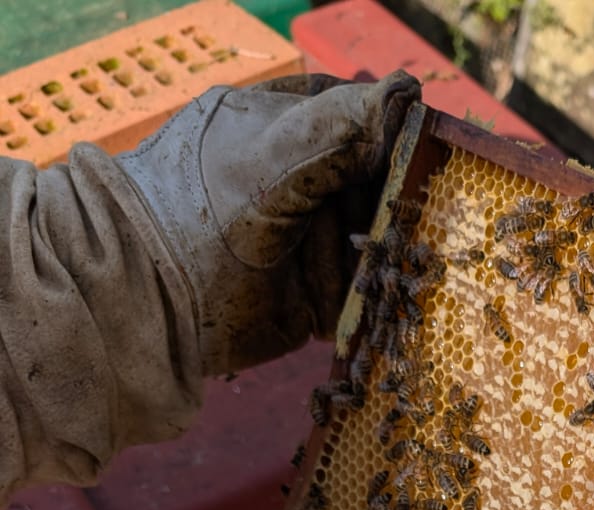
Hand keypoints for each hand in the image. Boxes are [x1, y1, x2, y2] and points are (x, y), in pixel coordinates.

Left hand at [118, 71, 420, 375]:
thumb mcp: (270, 159)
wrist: (146, 300)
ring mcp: (304, 241)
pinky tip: (388, 300)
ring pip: (375, 245)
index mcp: (281, 128)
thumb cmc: (194, 212)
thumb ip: (337, 127)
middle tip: (411, 224)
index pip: (358, 118)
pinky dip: (377, 305)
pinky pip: (360, 301)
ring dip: (393, 260)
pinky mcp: (308, 300)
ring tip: (396, 267)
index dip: (393, 136)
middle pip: (376, 187)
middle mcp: (297, 182)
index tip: (420, 159)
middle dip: (398, 207)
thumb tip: (407, 93)